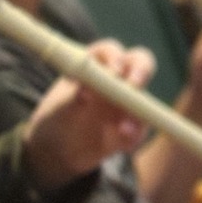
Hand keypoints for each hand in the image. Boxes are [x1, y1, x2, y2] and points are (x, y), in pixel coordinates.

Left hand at [23, 40, 152, 189]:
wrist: (57, 152)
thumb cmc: (55, 122)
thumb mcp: (58, 112)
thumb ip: (71, 101)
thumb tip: (85, 90)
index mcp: (93, 67)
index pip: (110, 50)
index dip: (115, 57)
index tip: (113, 72)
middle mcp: (115, 79)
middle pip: (140, 63)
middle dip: (141, 71)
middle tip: (133, 86)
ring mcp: (127, 100)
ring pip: (145, 97)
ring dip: (139, 111)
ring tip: (123, 130)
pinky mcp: (133, 123)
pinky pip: (142, 127)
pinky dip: (136, 136)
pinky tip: (124, 147)